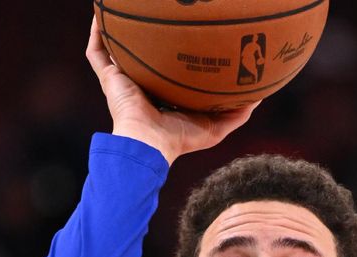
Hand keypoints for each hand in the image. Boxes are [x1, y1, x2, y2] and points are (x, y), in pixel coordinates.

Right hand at [85, 17, 258, 164]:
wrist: (149, 144)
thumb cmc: (179, 140)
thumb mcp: (216, 128)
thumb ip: (236, 114)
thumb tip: (258, 97)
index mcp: (164, 94)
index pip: (170, 70)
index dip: (178, 56)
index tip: (193, 38)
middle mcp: (143, 84)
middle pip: (145, 55)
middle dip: (150, 38)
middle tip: (160, 16)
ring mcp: (123, 79)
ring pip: (118, 48)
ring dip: (120, 29)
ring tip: (126, 7)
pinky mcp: (109, 77)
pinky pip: (98, 50)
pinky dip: (97, 32)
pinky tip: (102, 12)